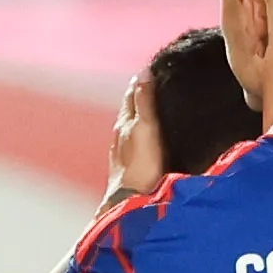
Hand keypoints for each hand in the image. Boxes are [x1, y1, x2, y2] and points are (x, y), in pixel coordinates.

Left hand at [107, 72, 165, 200]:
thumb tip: (143, 72)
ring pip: (131, 127)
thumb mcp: (145, 127)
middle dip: (139, 96)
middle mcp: (120, 135)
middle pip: (130, 109)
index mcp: (124, 122)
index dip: (141, 81)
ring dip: (139, 116)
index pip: (132, 94)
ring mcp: (122, 152)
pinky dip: (141, 135)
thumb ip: (144, 101)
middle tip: (152, 84)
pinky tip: (148, 140)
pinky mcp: (128, 168)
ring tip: (152, 109)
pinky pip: (134, 143)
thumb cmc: (141, 166)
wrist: (131, 202)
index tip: (152, 69)